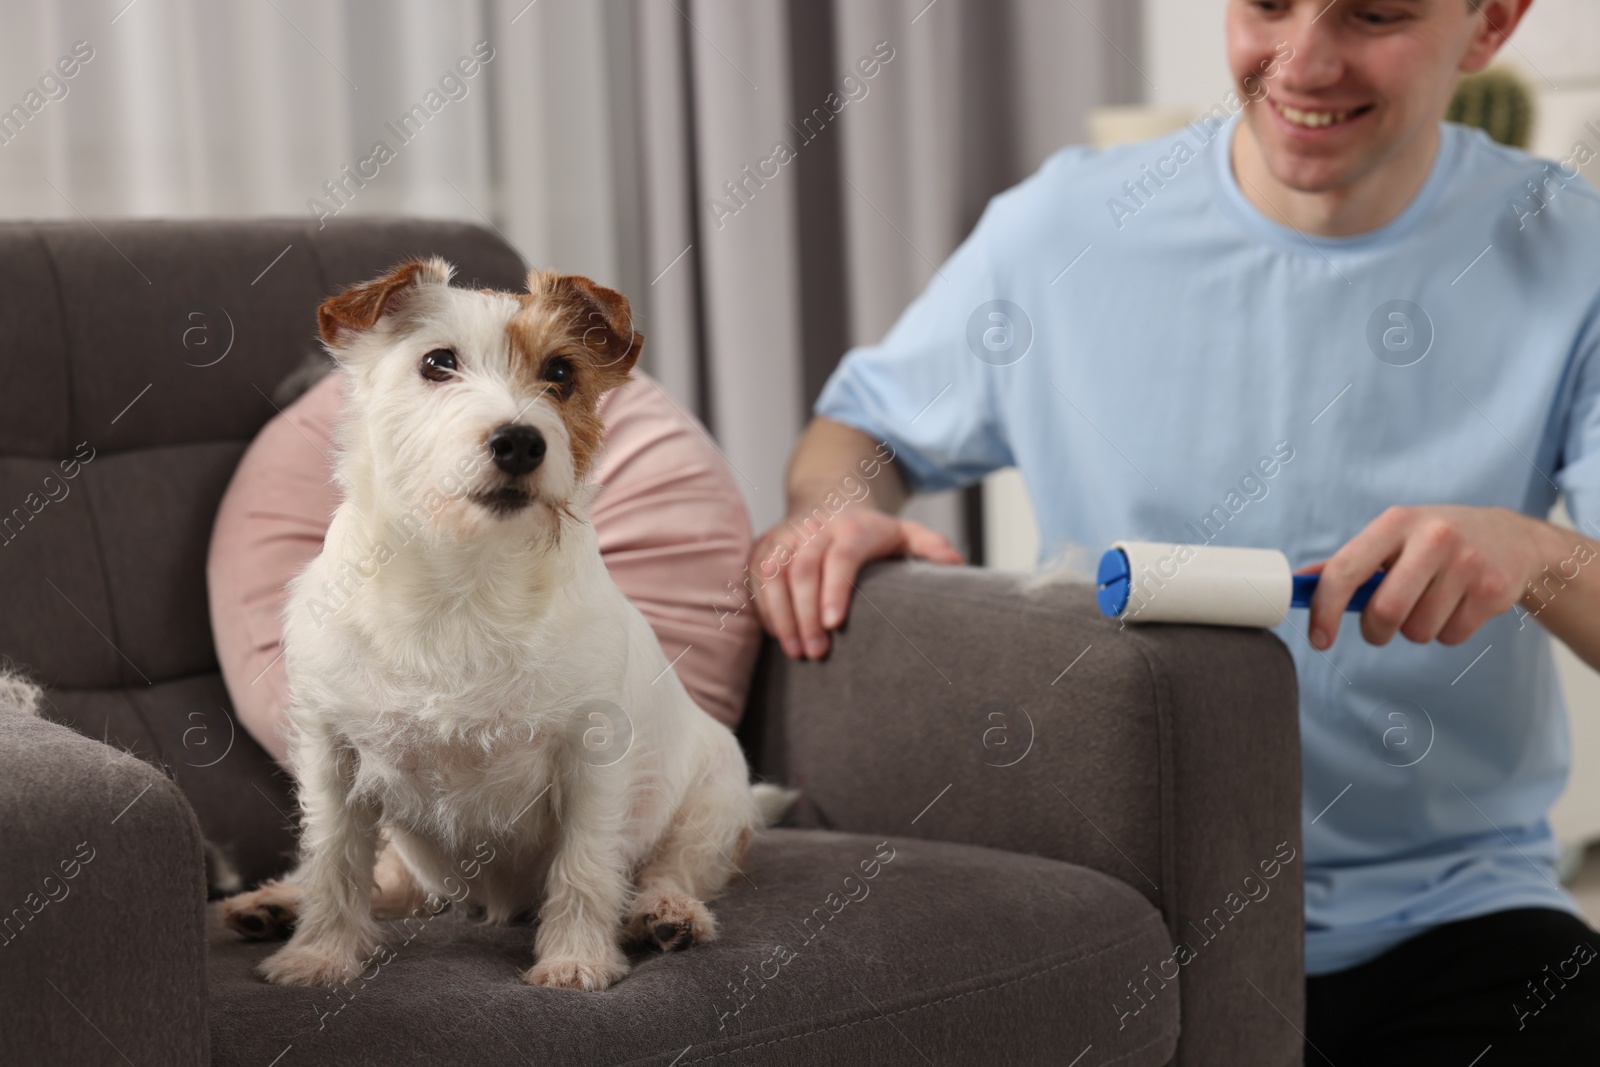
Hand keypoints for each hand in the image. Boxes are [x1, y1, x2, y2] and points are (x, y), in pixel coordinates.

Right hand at [750, 508, 962, 659]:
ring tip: (796, 651)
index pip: (840, 557)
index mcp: (851, 527)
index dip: (835, 590)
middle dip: (806, 614)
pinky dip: (764, 609)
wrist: (828, 499)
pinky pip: (756, 578)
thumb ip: (930, 546)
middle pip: (802, 569)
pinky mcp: (764, 546)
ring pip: (774, 574)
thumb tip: (956, 565)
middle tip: (816, 653)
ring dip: (782, 616)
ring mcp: (785, 536)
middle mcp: (814, 528)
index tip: (834, 625)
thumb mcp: (905, 533)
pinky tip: (778, 635)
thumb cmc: (870, 531)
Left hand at [1303, 504, 1557, 650]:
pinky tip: (1459, 605)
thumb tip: (1298, 584)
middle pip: (1385, 612)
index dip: (1325, 610)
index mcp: (1395, 522)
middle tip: (1381, 626)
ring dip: (1415, 631)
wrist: (1513, 538)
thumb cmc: (1434, 541)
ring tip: (1430, 603)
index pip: (1345, 570)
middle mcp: (1433, 537)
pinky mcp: (1494, 590)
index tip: (1319, 639)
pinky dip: (1447, 633)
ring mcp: (1468, 563)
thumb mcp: (1392, 537)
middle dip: (1376, 631)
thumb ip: (1347, 562)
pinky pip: (1451, 637)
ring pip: (1418, 631)